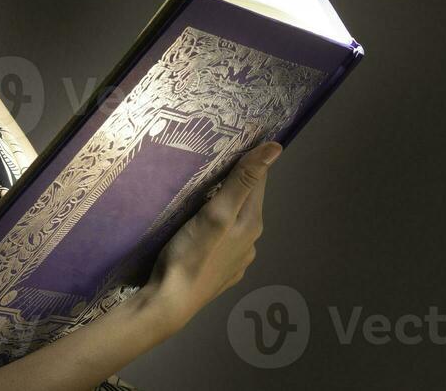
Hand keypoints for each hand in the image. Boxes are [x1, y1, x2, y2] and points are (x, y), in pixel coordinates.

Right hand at [143, 142, 281, 334]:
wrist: (169, 303)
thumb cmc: (191, 254)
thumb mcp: (216, 212)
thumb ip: (244, 181)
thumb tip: (276, 149)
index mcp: (252, 223)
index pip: (258, 180)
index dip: (247, 160)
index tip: (230, 143)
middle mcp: (251, 242)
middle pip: (246, 201)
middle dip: (232, 184)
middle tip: (207, 167)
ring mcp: (237, 261)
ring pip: (234, 223)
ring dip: (223, 209)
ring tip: (198, 198)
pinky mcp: (221, 274)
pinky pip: (223, 243)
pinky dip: (215, 232)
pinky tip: (198, 232)